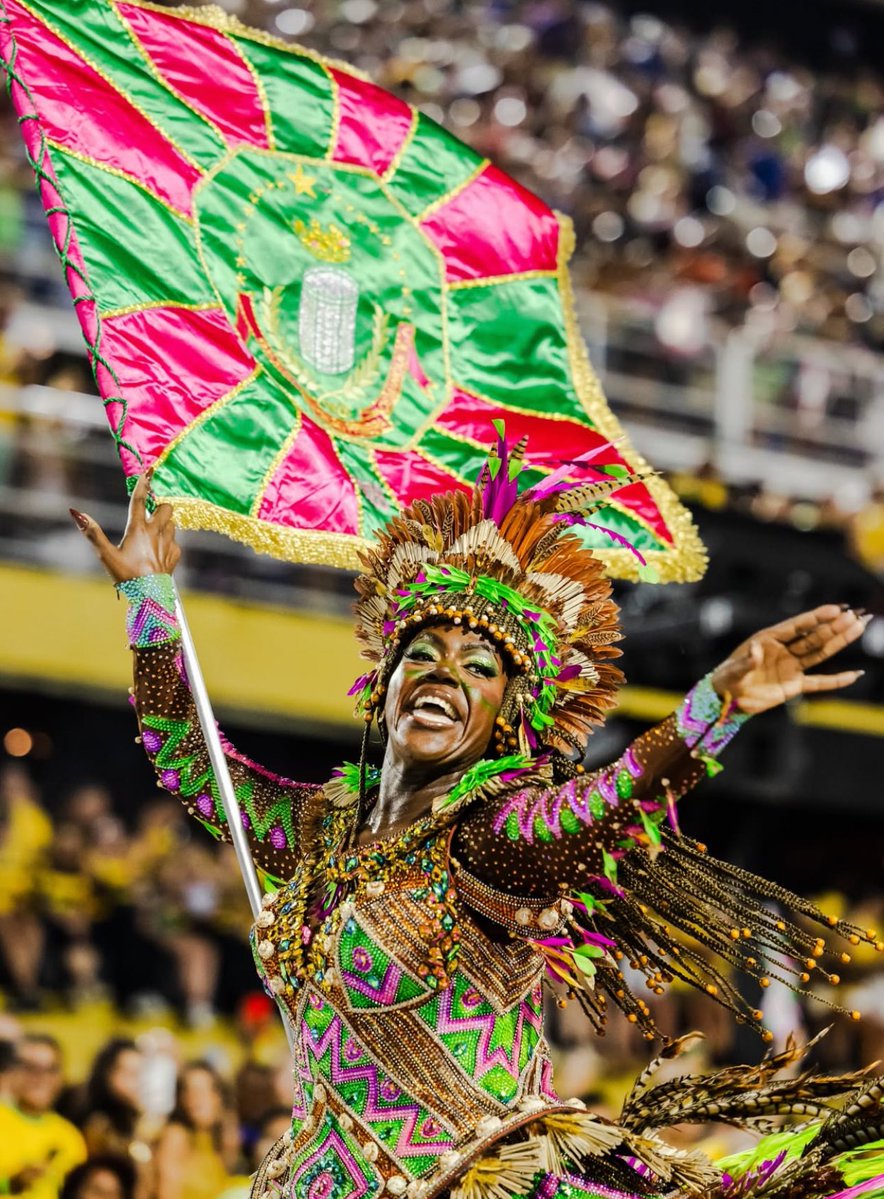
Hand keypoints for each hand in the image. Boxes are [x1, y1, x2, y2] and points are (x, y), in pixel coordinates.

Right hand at [71, 469, 180, 583]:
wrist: (150, 596)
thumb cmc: (126, 576)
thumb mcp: (106, 555)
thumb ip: (92, 533)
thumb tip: (77, 513)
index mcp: (138, 529)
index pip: (140, 500)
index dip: (144, 483)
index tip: (150, 469)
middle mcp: (156, 532)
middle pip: (166, 507)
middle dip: (159, 507)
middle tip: (148, 515)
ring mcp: (168, 543)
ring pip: (172, 523)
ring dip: (165, 524)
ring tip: (153, 534)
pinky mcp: (175, 555)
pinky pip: (175, 542)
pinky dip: (169, 543)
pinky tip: (159, 552)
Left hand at [710, 604, 867, 714]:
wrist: (725, 699)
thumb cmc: (726, 679)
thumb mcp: (733, 670)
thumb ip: (747, 661)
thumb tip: (756, 651)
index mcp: (768, 639)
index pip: (796, 626)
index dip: (815, 617)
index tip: (835, 609)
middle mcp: (783, 650)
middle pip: (813, 637)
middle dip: (833, 627)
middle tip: (854, 617)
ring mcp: (790, 667)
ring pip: (819, 653)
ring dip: (838, 642)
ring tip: (857, 629)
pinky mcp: (794, 685)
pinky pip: (819, 682)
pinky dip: (836, 681)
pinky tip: (854, 675)